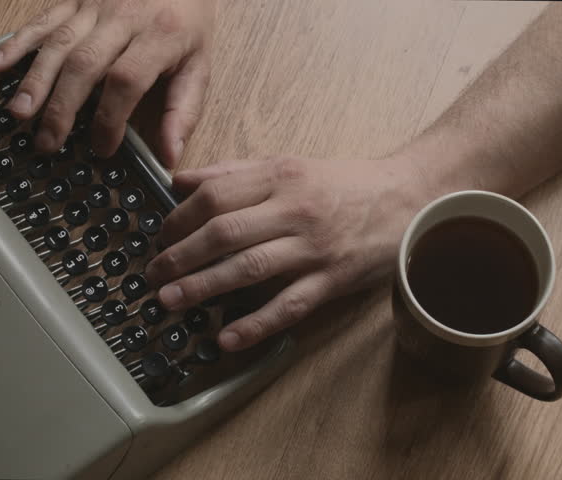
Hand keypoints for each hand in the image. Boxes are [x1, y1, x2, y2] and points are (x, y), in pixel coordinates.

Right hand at [0, 0, 215, 166]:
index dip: (110, 118)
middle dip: (62, 107)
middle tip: (47, 142)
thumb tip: (168, 156)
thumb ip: (183, 112)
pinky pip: (42, 21)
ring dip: (36, 80)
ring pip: (58, 43)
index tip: (103, 147)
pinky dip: (17, 44)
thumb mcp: (200, 65)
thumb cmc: (187, 22)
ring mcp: (94, 5)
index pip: (126, 80)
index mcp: (159, 36)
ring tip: (20, 114)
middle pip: (85, 64)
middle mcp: (123, 17)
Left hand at [144, 155, 434, 350]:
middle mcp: (294, 210)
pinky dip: (257, 324)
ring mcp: (314, 248)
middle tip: (152, 274)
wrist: (410, 196)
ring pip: (250, 268)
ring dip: (204, 286)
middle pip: (225, 232)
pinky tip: (227, 338)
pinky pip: (290, 305)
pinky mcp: (333, 280)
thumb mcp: (289, 164)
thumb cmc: (346, 183)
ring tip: (170, 300)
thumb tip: (180, 179)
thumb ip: (234, 172)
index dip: (179, 218)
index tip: (160, 236)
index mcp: (280, 176)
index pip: (216, 195)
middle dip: (181, 255)